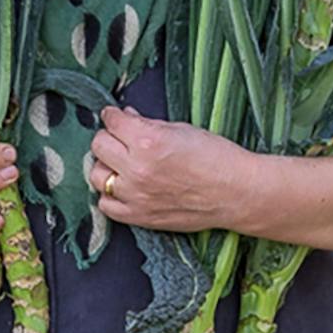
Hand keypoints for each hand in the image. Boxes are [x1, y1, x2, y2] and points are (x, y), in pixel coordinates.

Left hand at [87, 105, 265, 233]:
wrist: (236, 192)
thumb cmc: (216, 157)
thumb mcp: (182, 129)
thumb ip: (148, 125)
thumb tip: (126, 118)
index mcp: (148, 142)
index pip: (111, 121)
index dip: (113, 116)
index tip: (115, 117)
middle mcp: (137, 169)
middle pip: (99, 145)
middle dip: (109, 137)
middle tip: (122, 139)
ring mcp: (136, 195)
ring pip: (96, 175)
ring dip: (106, 166)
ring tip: (121, 164)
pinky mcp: (140, 216)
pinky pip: (106, 205)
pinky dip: (110, 195)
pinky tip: (123, 187)